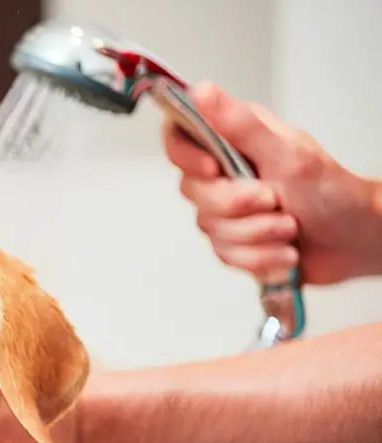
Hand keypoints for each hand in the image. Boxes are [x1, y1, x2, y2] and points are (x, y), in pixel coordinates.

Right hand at [163, 82, 381, 284]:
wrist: (356, 241)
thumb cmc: (333, 192)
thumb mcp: (287, 153)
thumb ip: (239, 124)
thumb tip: (202, 92)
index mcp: (234, 141)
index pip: (179, 137)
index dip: (186, 157)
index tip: (213, 169)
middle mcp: (225, 173)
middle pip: (193, 191)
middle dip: (236, 206)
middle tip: (274, 200)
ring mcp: (227, 210)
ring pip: (210, 228)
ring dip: (256, 234)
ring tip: (289, 227)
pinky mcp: (233, 241)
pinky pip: (225, 255)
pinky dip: (259, 257)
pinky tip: (283, 249)